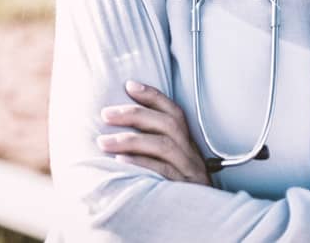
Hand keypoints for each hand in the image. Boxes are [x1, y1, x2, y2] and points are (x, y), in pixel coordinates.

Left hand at [97, 80, 213, 186]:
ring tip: (103, 141)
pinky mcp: (184, 191)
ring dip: (131, 139)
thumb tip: (119, 132)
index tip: (129, 85)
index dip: (153, 96)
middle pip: (169, 124)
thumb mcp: (174, 167)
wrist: (207, 224)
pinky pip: (163, 173)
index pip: (175, 113)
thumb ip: (156, 150)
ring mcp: (190, 173)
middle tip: (105, 113)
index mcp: (189, 146)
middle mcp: (192, 156)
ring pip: (164, 146)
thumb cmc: (181, 193)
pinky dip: (141, 164)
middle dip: (135, 114)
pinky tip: (120, 161)